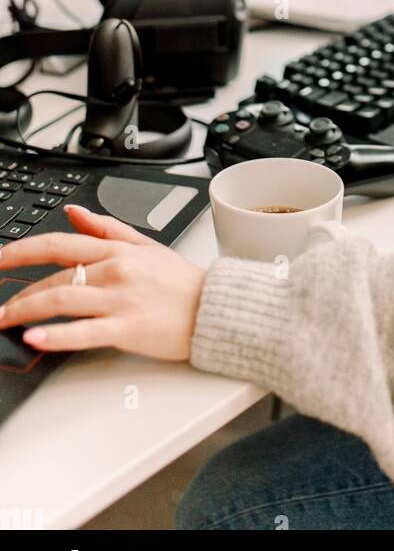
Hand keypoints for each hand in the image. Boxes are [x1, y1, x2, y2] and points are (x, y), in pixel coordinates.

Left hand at [0, 205, 205, 359]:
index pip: (58, 244)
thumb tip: (74, 212)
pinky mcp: (127, 329)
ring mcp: (120, 300)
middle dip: (15, 293)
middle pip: (53, 278)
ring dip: (23, 311)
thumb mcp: (147, 245)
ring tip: (3, 320)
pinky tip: (34, 338)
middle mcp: (115, 271)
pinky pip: (84, 331)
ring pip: (61, 301)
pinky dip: (55, 336)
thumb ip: (107, 228)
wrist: (217, 309)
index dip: (20, 251)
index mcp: (117, 251)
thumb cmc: (183, 283)